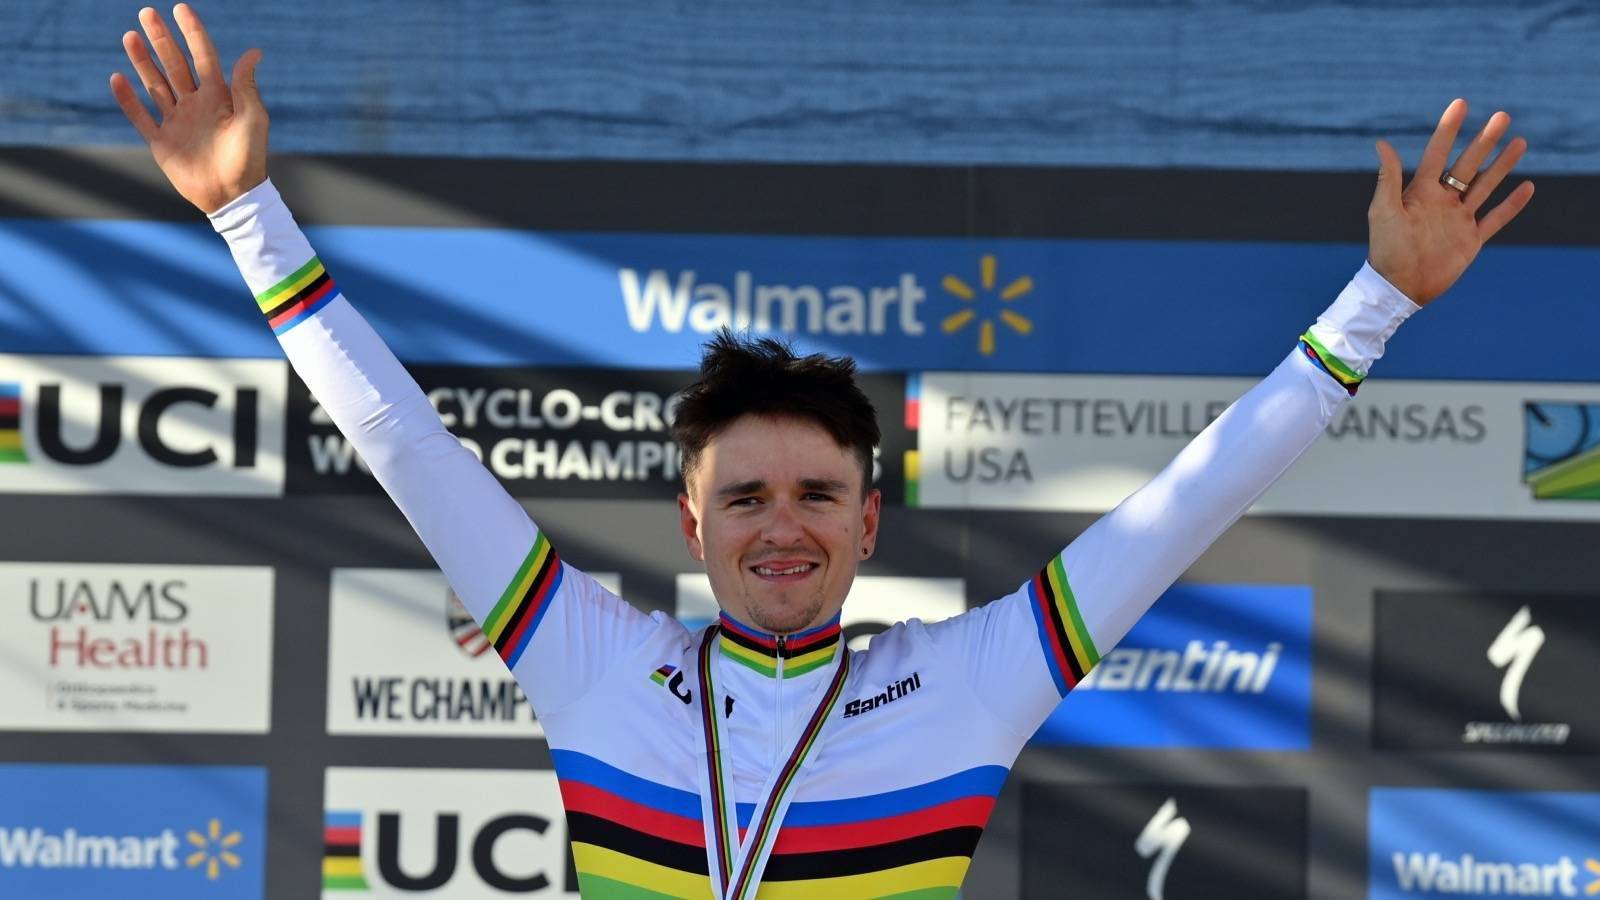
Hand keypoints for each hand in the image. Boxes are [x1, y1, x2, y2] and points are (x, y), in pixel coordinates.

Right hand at [109, 4, 267, 214]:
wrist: (233, 196)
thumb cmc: (248, 158)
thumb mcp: (253, 119)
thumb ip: (246, 86)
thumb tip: (254, 51)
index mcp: (219, 98)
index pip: (203, 56)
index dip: (192, 33)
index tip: (181, 8)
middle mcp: (196, 105)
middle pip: (175, 65)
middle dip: (161, 39)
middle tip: (147, 12)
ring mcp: (177, 122)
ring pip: (155, 85)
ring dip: (142, 61)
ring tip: (130, 36)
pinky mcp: (162, 143)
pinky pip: (141, 116)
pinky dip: (128, 99)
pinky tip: (117, 78)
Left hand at [1367, 99, 1533, 305]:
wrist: (1399, 287)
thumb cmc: (1386, 249)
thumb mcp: (1384, 210)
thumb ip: (1388, 177)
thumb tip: (1381, 142)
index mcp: (1420, 192)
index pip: (1437, 153)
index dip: (1448, 129)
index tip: (1461, 104)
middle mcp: (1442, 201)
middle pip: (1468, 164)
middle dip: (1485, 141)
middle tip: (1502, 116)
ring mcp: (1458, 219)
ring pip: (1485, 186)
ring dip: (1502, 165)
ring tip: (1519, 142)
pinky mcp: (1470, 240)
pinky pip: (1495, 218)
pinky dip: (1511, 204)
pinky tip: (1527, 186)